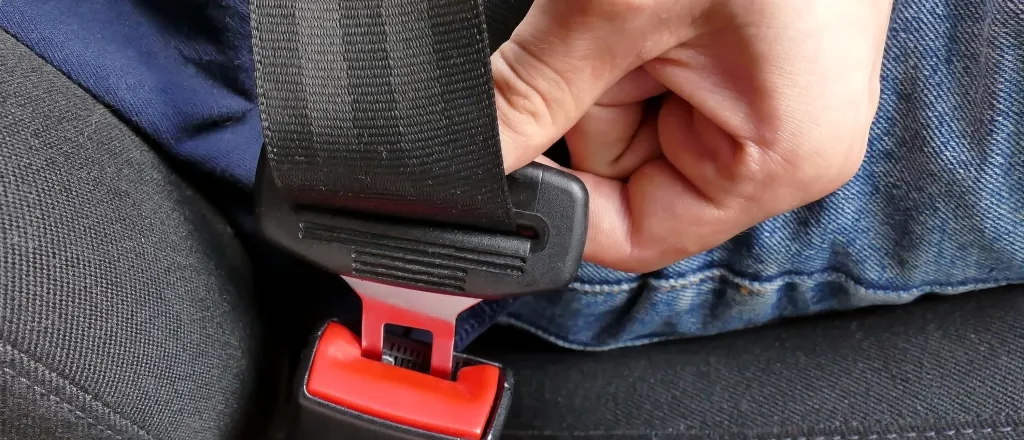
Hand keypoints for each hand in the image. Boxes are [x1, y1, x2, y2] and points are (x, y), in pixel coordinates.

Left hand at [492, 0, 892, 272]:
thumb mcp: (614, 10)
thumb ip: (528, 95)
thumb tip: (464, 157)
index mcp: (781, 156)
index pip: (637, 236)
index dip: (560, 205)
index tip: (506, 155)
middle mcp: (781, 136)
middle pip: (624, 170)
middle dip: (584, 100)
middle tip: (600, 27)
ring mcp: (762, 89)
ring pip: (626, 113)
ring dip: (602, 52)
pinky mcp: (740, 50)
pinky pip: (648, 68)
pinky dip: (619, 33)